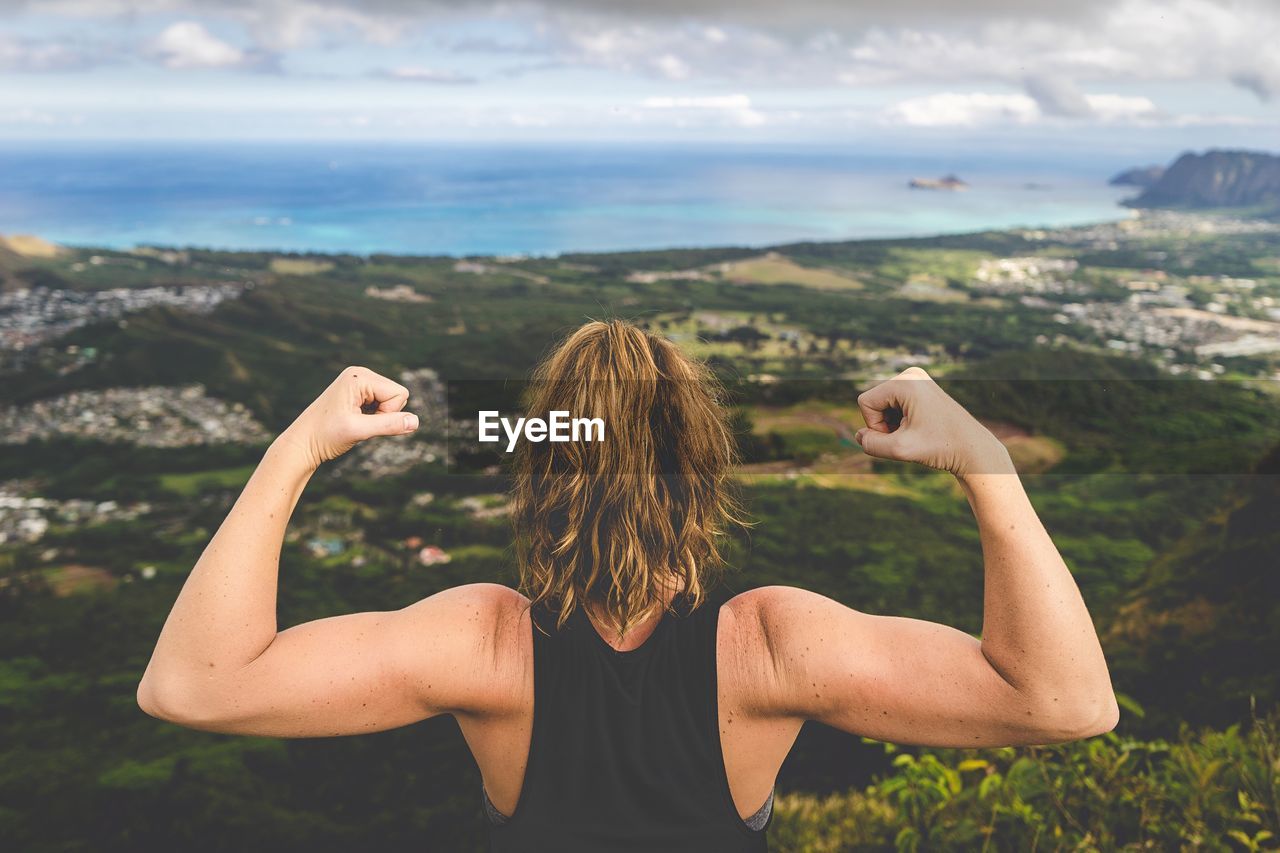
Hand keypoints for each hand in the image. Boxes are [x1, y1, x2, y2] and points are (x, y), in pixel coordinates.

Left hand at [274, 366, 418, 471]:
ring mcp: (358, 382)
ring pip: (391, 400)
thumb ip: (389, 424)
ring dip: (379, 416)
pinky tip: (354, 420)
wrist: (303, 443)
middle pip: (397, 395)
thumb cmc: (325, 436)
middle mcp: (359, 374)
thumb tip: (416, 421)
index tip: (363, 422)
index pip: (399, 393)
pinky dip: (374, 416)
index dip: (389, 413)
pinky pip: (382, 403)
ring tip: (355, 422)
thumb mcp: (359, 431)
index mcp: (359, 377)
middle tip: (359, 423)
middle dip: (385, 414)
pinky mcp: (357, 392)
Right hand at [854, 367, 1011, 477]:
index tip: (897, 437)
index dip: (874, 425)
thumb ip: (872, 444)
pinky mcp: (922, 389)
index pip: (866, 402)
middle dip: (883, 424)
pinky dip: (900, 421)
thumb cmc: (941, 448)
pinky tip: (918, 430)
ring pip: (883, 405)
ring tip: (914, 435)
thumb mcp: (900, 450)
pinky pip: (895, 404)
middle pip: (874, 401)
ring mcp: (918, 380)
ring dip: (891, 424)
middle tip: (908, 438)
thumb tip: (859, 436)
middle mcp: (911, 374)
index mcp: (906, 382)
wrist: (973, 448)